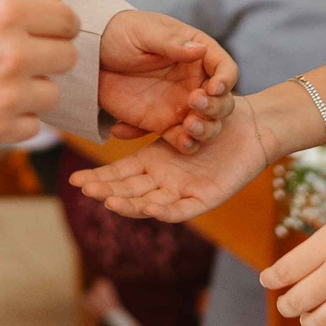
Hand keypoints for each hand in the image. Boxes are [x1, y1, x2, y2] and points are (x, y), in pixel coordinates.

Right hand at [0, 0, 80, 147]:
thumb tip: (60, 3)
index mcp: (6, 12)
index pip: (68, 21)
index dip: (55, 26)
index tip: (40, 32)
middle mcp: (12, 53)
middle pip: (67, 58)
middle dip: (46, 56)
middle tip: (16, 58)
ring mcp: (6, 94)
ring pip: (52, 93)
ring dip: (32, 90)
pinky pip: (32, 125)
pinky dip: (15, 118)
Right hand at [69, 95, 273, 221]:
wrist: (250, 124)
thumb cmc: (212, 116)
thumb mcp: (173, 117)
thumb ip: (147, 124)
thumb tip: (114, 125)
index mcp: (153, 163)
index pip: (119, 175)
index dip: (99, 179)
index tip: (75, 182)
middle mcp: (164, 180)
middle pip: (130, 191)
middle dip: (108, 191)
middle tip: (87, 191)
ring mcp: (184, 191)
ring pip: (151, 203)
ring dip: (131, 205)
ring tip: (110, 201)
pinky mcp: (206, 198)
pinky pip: (183, 209)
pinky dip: (166, 210)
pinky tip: (149, 207)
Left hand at [97, 9, 236, 150]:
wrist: (92, 54)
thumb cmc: (121, 33)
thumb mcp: (144, 32)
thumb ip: (171, 42)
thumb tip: (200, 49)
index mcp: (198, 54)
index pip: (224, 68)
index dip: (225, 79)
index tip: (214, 88)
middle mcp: (195, 82)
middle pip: (221, 102)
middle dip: (215, 108)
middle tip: (194, 106)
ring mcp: (180, 105)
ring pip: (205, 125)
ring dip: (200, 131)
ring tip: (185, 131)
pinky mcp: (161, 123)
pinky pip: (176, 139)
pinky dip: (176, 143)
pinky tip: (164, 139)